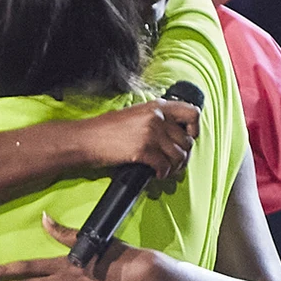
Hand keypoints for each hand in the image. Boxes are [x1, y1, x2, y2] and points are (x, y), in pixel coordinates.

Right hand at [79, 98, 199, 179]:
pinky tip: (155, 174)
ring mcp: (150, 133)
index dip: (194, 129)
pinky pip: (165, 166)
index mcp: (156, 106)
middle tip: (174, 163)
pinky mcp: (143, 149)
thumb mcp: (134, 115)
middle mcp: (156, 117)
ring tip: (164, 170)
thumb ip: (155, 120)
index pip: (192, 113)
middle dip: (182, 156)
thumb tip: (172, 135)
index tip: (187, 138)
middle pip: (187, 141)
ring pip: (178, 156)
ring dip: (174, 167)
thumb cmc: (105, 130)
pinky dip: (162, 174)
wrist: (85, 139)